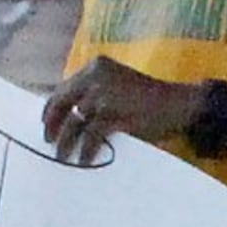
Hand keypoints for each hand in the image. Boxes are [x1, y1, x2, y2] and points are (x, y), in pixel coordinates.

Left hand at [41, 57, 202, 164]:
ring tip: (64, 157)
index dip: (52, 108)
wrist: (180, 103)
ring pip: (74, 121)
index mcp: (97, 67)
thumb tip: (68, 115)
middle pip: (62, 102)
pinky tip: (85, 159)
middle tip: (48, 142)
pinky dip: (86, 149)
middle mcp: (97, 76)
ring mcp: (105, 94)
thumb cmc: (150, 99)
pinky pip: (92, 134)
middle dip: (53, 125)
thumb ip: (94, 94)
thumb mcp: (118, 87)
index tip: (46, 124)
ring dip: (67, 142)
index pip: (64, 88)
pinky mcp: (114, 112)